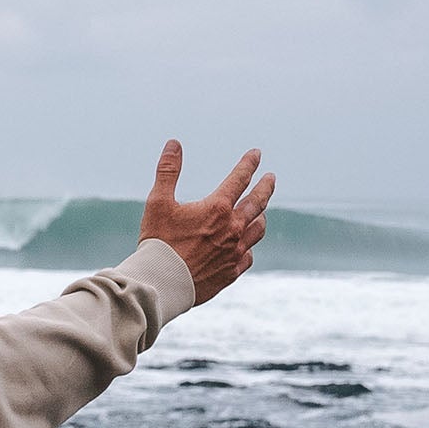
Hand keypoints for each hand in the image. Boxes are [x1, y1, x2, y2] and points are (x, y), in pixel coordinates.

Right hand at [138, 140, 272, 303]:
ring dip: (260, 217)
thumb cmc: (157, 242)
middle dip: (265, 188)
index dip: (249, 164)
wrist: (161, 283)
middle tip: (271, 178)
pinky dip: (248, 247)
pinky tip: (244, 246)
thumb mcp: (158, 202)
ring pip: (257, 230)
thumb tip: (174, 144)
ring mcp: (234, 252)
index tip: (257, 154)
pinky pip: (247, 256)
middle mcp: (232, 229)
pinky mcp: (231, 272)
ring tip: (260, 212)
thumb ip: (167, 171)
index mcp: (217, 208)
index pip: (239, 179)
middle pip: (257, 203)